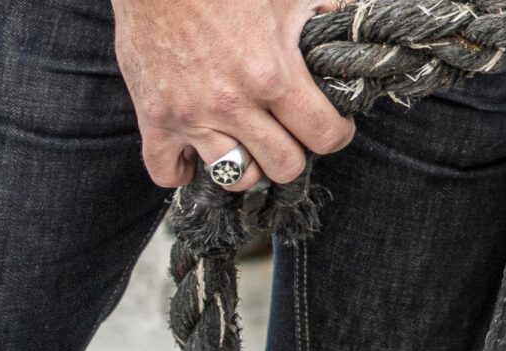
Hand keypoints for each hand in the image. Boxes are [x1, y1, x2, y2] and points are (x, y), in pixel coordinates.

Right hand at [110, 0, 355, 189]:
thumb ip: (324, 16)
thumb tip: (350, 33)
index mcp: (272, 74)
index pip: (323, 136)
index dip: (336, 135)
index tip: (332, 127)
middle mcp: (233, 103)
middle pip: (284, 167)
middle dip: (293, 154)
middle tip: (287, 135)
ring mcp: (191, 116)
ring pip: (234, 178)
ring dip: (246, 166)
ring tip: (244, 143)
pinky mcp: (155, 118)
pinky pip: (167, 173)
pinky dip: (182, 171)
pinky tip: (194, 154)